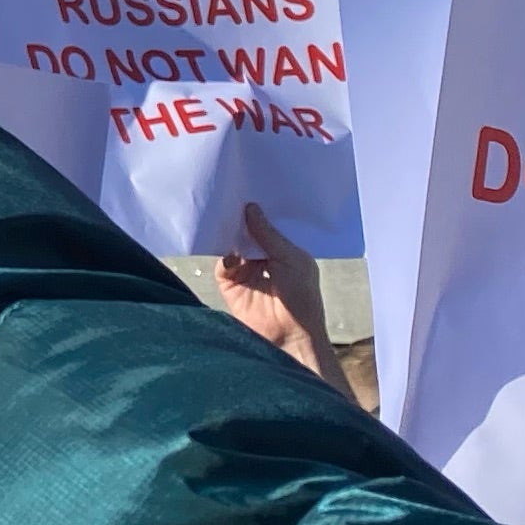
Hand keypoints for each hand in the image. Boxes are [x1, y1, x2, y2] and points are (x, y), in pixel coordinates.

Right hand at [214, 211, 357, 403]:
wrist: (290, 336)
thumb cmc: (302, 298)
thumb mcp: (291, 259)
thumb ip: (268, 234)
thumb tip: (250, 208)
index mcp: (285, 252)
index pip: (268, 226)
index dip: (260, 211)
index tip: (249, 188)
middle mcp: (264, 259)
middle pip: (247, 233)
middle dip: (241, 219)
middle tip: (231, 194)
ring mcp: (247, 272)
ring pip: (232, 245)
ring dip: (230, 234)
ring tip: (225, 216)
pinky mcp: (230, 285)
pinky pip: (222, 264)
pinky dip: (224, 255)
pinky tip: (229, 249)